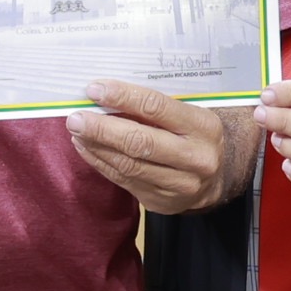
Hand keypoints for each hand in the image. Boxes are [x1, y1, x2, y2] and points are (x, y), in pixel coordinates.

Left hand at [69, 80, 256, 213]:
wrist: (215, 179)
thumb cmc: (194, 136)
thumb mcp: (188, 115)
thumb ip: (156, 108)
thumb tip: (106, 94)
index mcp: (203, 127)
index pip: (157, 107)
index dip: (123, 96)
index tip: (94, 89)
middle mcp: (195, 158)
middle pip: (140, 142)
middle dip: (102, 128)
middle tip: (75, 117)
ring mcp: (179, 184)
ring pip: (128, 164)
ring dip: (96, 146)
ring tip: (76, 131)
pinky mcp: (161, 201)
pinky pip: (124, 180)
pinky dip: (100, 162)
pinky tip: (86, 148)